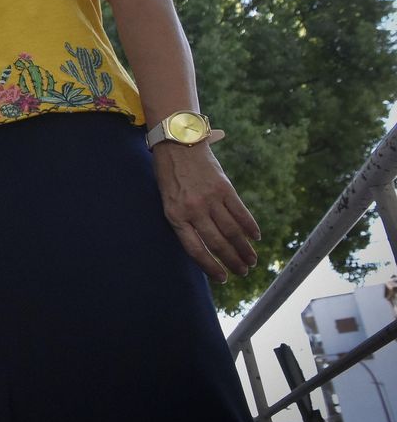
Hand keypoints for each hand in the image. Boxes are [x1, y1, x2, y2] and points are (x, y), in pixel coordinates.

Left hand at [151, 142, 259, 282]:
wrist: (178, 143)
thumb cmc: (169, 174)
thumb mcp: (167, 200)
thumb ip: (182, 220)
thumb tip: (201, 244)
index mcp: (175, 216)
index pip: (195, 249)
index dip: (210, 266)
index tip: (222, 278)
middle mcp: (193, 210)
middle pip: (217, 243)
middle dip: (232, 261)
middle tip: (243, 272)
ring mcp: (210, 199)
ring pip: (231, 231)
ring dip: (244, 248)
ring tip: (251, 261)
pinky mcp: (224, 187)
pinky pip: (240, 211)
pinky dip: (250, 226)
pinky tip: (255, 237)